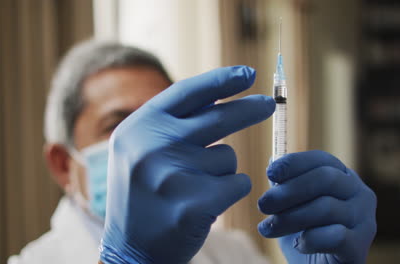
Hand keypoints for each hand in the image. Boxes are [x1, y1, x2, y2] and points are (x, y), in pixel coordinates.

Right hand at [100, 66, 275, 263]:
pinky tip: (205, 205)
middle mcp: (152, 147)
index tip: (248, 74)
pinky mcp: (194, 205)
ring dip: (222, 170)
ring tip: (194, 189)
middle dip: (249, 109)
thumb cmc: (143, 195)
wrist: (130, 251)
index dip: (221, 81)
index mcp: (139, 128)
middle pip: (217, 118)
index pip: (187, 92)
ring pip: (228, 157)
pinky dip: (231, 191)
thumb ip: (171, 124)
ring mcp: (172, 176)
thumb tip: (216, 97)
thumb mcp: (141, 150)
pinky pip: (237, 183)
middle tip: (269, 105)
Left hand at [257, 151, 376, 263]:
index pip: (322, 160)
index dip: (295, 163)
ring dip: (289, 218)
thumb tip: (273, 159)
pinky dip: (309, 239)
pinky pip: (333, 236)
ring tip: (267, 228)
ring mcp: (365, 221)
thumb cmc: (305, 236)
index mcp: (344, 179)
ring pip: (325, 207)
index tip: (270, 173)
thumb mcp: (292, 207)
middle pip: (325, 179)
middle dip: (288, 191)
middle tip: (262, 205)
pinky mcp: (360, 247)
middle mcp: (361, 195)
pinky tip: (298, 244)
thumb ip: (286, 185)